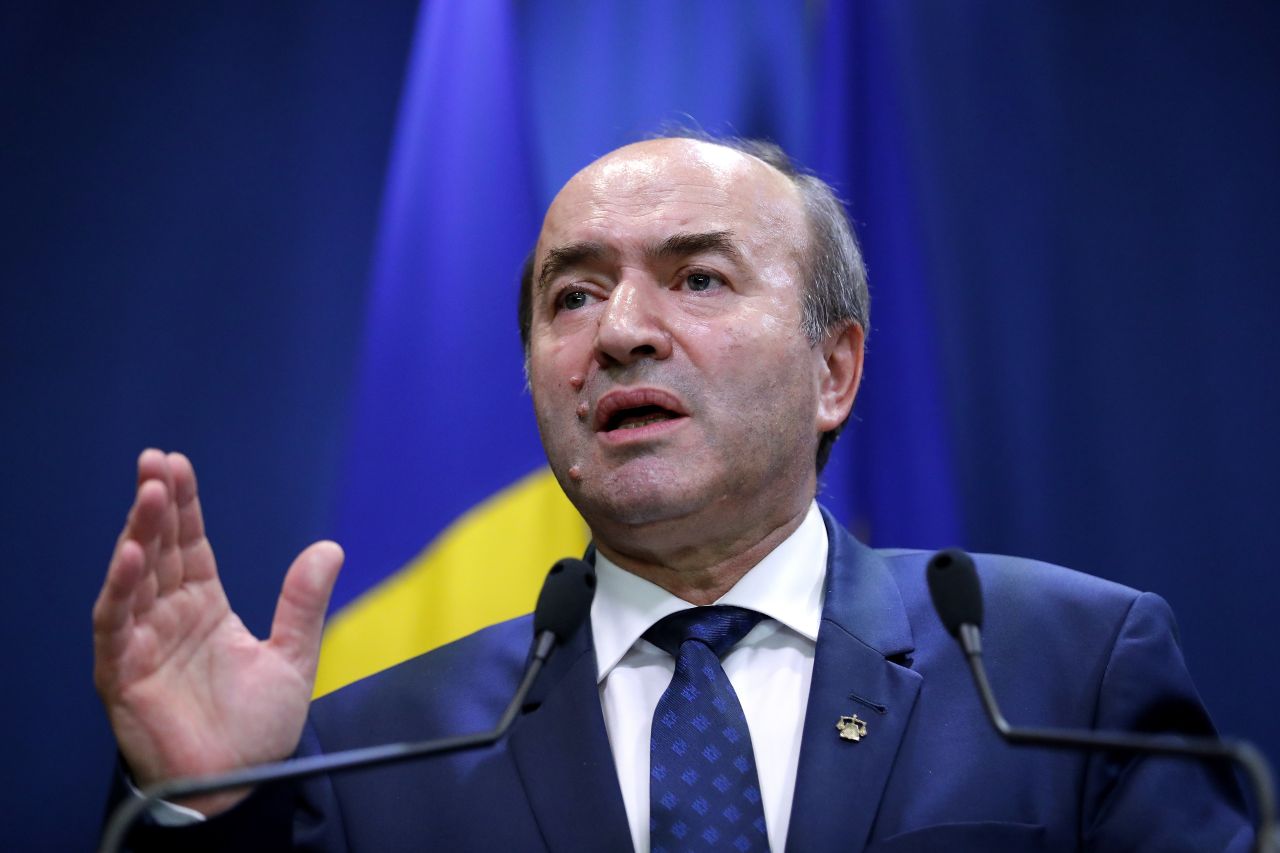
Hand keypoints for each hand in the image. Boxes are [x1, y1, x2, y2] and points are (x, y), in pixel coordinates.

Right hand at [92, 449, 342, 814]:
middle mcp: (169, 617)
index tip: (179, 465)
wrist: (239, 785)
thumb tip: (330, 546)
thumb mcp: (292, 656)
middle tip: (156, 462)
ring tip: (148, 494)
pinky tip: (130, 557)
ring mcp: (144, 642)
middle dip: (156, 505)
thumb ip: (304, 603)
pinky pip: (117, 625)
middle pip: (160, 550)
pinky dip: (120, 590)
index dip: (184, 506)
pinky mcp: (124, 672)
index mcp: (204, 608)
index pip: (190, 545)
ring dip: (138, 535)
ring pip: (135, 577)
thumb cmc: (256, 729)